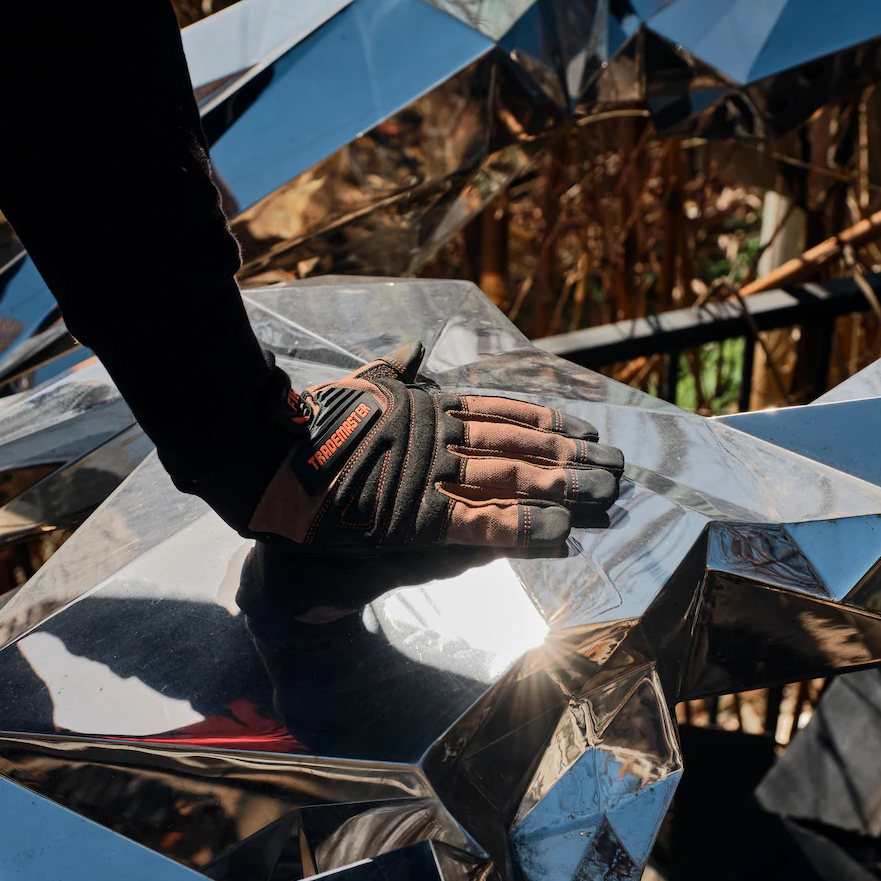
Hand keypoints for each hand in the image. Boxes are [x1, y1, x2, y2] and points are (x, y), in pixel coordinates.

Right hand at [249, 344, 623, 550]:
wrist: (262, 470)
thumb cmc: (304, 432)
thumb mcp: (355, 387)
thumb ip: (392, 372)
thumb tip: (415, 347)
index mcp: (424, 406)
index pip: (502, 412)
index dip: (549, 424)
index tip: (586, 432)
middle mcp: (434, 435)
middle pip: (520, 445)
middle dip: (573, 457)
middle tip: (618, 466)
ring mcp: (427, 475)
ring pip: (512, 479)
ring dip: (564, 487)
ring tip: (607, 494)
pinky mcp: (414, 518)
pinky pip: (481, 522)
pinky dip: (524, 527)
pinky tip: (562, 533)